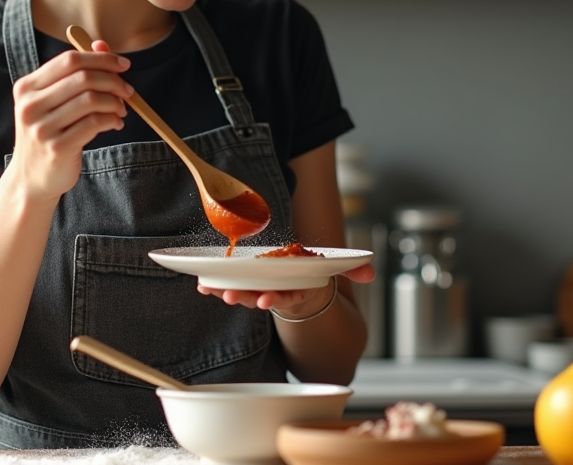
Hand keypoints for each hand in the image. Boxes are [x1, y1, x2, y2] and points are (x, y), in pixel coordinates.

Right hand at [7, 39, 132, 202]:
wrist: (31, 179)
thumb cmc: (48, 134)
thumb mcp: (54, 101)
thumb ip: (76, 73)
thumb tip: (101, 44)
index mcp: (27, 87)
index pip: (69, 60)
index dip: (101, 59)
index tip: (123, 65)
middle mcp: (30, 105)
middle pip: (82, 77)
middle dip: (112, 80)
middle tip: (128, 91)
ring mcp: (41, 128)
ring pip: (91, 100)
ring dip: (115, 102)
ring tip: (122, 109)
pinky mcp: (57, 148)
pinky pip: (94, 123)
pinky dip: (112, 119)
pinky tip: (115, 123)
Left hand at [196, 264, 374, 317]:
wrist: (301, 283)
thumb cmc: (314, 274)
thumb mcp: (334, 270)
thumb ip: (352, 270)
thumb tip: (371, 273)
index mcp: (296, 291)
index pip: (286, 298)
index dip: (276, 300)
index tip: (265, 301)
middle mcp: (276, 294)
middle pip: (259, 298)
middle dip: (244, 298)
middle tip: (230, 296)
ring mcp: (260, 291)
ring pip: (242, 294)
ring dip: (226, 293)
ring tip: (210, 289)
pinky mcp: (246, 285)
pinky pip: (229, 287)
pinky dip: (215, 286)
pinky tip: (201, 284)